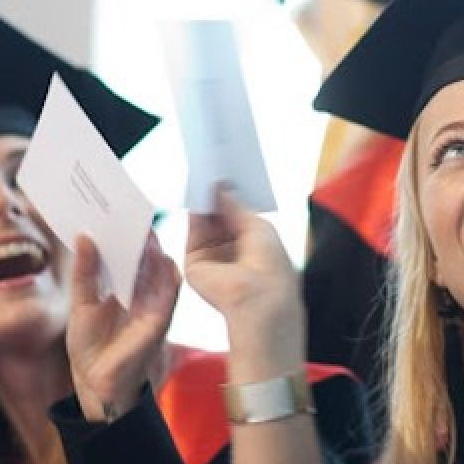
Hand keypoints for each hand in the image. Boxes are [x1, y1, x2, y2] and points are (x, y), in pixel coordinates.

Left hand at [67, 231, 179, 421]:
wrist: (93, 382)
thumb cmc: (90, 345)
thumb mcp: (80, 302)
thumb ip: (85, 272)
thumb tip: (84, 237)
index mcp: (123, 287)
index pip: (128, 254)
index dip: (126, 233)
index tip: (118, 209)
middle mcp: (141, 293)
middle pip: (146, 259)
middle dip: (142, 237)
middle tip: (135, 212)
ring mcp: (153, 307)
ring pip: (162, 273)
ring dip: (157, 253)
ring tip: (148, 232)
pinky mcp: (159, 322)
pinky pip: (169, 295)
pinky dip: (168, 277)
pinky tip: (163, 260)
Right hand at [183, 184, 305, 381]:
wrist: (256, 302)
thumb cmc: (269, 269)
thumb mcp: (258, 227)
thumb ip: (236, 205)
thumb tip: (221, 185)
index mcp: (255, 246)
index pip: (240, 214)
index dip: (233, 192)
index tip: (228, 166)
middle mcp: (233, 251)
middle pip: (220, 214)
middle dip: (216, 191)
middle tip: (211, 160)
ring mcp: (214, 257)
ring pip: (205, 220)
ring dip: (204, 196)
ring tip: (202, 166)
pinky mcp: (195, 262)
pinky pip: (193, 229)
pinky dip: (194, 208)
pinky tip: (195, 186)